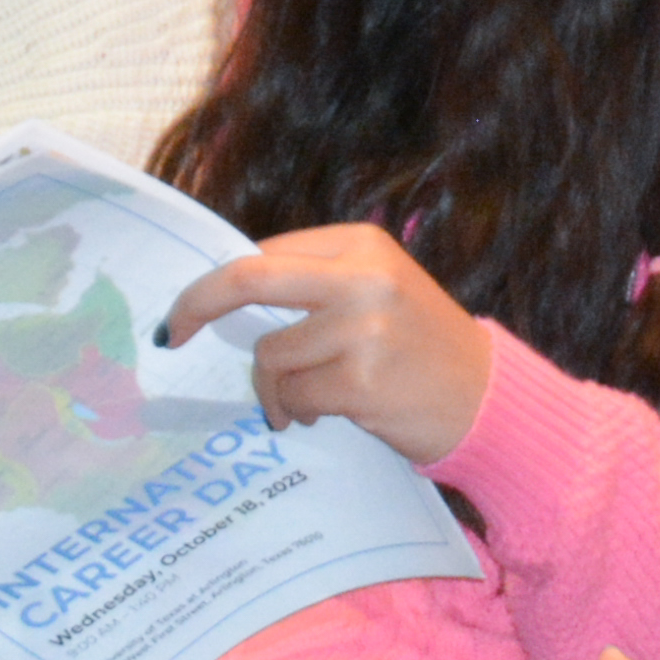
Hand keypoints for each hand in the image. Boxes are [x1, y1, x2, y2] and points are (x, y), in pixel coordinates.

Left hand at [162, 227, 494, 469]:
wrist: (487, 398)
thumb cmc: (421, 348)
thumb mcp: (377, 292)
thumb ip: (315, 285)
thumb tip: (225, 295)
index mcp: (361, 244)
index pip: (265, 253)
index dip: (215, 282)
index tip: (187, 310)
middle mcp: (362, 276)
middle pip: (248, 279)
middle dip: (198, 306)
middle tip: (172, 335)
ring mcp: (363, 327)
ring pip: (270, 356)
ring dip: (275, 389)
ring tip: (307, 401)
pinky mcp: (362, 379)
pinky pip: (294, 397)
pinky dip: (296, 412)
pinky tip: (324, 415)